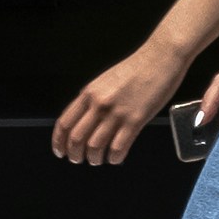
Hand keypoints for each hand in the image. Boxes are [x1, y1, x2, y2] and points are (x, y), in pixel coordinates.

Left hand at [52, 40, 189, 167]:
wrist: (160, 58)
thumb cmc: (136, 69)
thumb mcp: (105, 81)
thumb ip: (94, 100)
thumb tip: (85, 121)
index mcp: (89, 92)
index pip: (65, 122)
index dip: (59, 141)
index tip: (60, 151)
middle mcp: (99, 103)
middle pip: (76, 138)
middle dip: (74, 154)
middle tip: (78, 160)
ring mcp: (116, 112)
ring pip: (95, 146)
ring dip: (94, 158)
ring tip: (97, 160)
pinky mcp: (135, 120)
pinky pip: (118, 147)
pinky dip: (114, 158)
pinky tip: (115, 158)